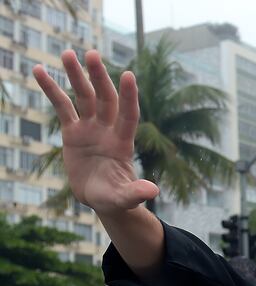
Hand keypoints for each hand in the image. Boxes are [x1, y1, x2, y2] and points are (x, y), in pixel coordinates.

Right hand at [32, 50, 158, 215]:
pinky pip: (62, 107)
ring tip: (67, 53)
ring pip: (84, 97)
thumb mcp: (123, 199)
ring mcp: (91, 129)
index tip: (128, 75)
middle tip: (92, 54)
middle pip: (105, 99)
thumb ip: (136, 193)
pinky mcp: (73, 132)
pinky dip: (52, 89)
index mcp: (122, 143)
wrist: (102, 199)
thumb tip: (153, 191)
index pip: (128, 115)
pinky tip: (39, 71)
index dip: (129, 96)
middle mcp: (108, 130)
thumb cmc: (115, 199)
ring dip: (77, 76)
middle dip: (99, 78)